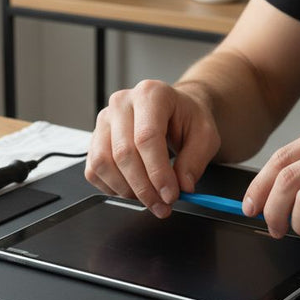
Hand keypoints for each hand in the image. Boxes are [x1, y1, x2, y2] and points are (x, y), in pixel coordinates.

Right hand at [85, 80, 220, 217]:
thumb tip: (183, 185)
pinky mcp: (94, 139)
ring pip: (104, 164)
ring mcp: (104, 120)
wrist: (173, 112)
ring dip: (127, 190)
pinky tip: (133, 189)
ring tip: (149, 198)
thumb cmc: (187, 119)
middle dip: (144, 188)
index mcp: (151, 94)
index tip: (170, 195)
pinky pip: (94, 170)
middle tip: (163, 205)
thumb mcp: (205, 136)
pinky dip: (112, 188)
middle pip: (123, 153)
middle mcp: (122, 103)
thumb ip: (195, 160)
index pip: (147, 137)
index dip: (158, 172)